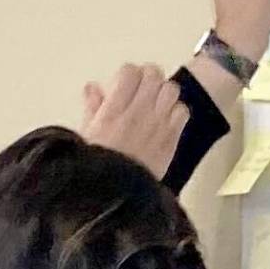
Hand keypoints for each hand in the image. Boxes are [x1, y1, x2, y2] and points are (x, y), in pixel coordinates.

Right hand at [78, 61, 189, 176]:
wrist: (115, 197)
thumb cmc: (99, 169)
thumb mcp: (86, 136)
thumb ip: (92, 108)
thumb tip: (93, 89)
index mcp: (113, 110)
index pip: (129, 71)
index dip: (128, 74)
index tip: (125, 82)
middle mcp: (138, 113)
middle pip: (153, 74)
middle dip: (148, 77)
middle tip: (142, 88)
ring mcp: (158, 125)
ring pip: (171, 89)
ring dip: (164, 92)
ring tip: (156, 103)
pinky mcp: (171, 139)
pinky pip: (183, 111)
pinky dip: (177, 112)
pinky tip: (166, 120)